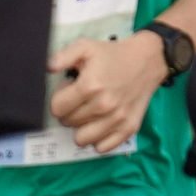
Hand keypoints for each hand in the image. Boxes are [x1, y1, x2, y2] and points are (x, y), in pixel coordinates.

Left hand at [49, 30, 171, 153]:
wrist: (148, 60)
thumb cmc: (113, 54)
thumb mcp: (86, 47)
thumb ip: (63, 56)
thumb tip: (47, 68)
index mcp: (90, 86)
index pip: (57, 108)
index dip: (59, 99)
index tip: (69, 91)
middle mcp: (104, 106)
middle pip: (68, 123)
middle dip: (69, 112)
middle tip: (81, 99)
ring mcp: (117, 119)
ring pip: (82, 140)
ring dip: (81, 128)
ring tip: (90, 113)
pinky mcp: (129, 128)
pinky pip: (103, 148)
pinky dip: (99, 139)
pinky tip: (101, 124)